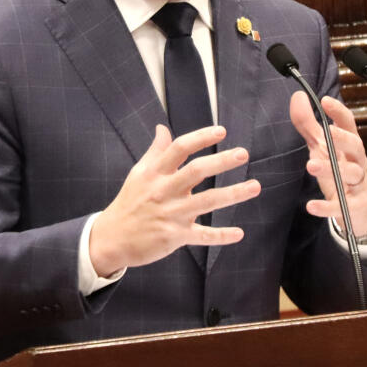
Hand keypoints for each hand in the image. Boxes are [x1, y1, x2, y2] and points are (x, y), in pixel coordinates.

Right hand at [88, 124, 260, 276]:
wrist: (111, 239)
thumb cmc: (129, 203)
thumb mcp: (138, 174)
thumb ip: (155, 152)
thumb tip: (162, 128)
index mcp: (155, 173)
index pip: (179, 149)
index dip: (201, 138)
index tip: (222, 131)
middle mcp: (164, 191)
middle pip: (196, 171)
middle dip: (221, 161)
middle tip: (243, 154)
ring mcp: (170, 214)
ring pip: (206, 202)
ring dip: (233, 194)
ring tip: (255, 186)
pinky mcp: (174, 236)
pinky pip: (201, 236)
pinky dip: (220, 235)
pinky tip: (239, 233)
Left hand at [288, 91, 366, 234]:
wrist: (360, 210)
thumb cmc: (339, 171)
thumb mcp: (322, 147)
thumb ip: (308, 124)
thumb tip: (298, 96)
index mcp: (350, 146)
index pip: (349, 125)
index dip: (339, 112)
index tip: (325, 101)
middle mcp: (358, 162)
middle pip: (356, 146)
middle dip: (343, 139)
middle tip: (328, 132)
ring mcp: (357, 184)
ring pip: (350, 174)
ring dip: (331, 169)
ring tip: (310, 165)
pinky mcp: (353, 206)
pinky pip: (341, 206)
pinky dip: (326, 207)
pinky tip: (311, 206)